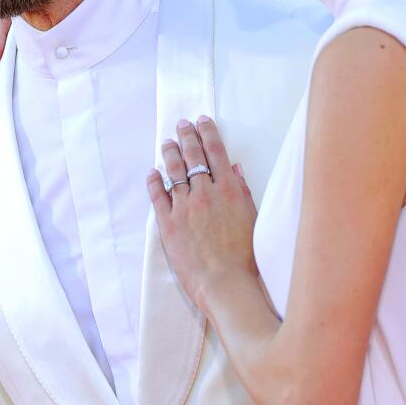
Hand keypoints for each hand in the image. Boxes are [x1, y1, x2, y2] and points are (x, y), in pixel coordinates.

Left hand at [145, 117, 258, 311]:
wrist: (226, 283)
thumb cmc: (245, 256)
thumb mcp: (252, 218)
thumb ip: (241, 191)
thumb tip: (233, 168)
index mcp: (229, 189)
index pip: (216, 152)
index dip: (208, 133)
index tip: (202, 121)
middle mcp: (205, 193)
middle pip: (193, 156)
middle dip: (187, 136)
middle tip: (182, 125)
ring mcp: (185, 207)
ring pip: (174, 171)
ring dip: (170, 154)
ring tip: (167, 143)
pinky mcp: (169, 223)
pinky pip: (158, 196)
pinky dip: (155, 182)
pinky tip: (153, 173)